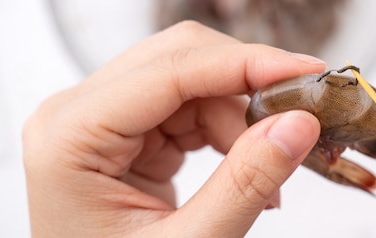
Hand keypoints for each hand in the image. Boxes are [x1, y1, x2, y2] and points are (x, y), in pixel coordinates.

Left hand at [23, 21, 325, 236]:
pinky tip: (249, 168)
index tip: (303, 71)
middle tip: (300, 115)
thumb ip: (243, 185)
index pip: (168, 71)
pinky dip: (231, 133)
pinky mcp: (130, 135)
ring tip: (271, 177)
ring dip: (244, 119)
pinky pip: (193, 109)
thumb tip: (297, 126)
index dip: (244, 64)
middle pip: (180, 62)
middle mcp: (80, 115)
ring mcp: (105, 122)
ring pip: (195, 85)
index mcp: (71, 136)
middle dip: (248, 86)